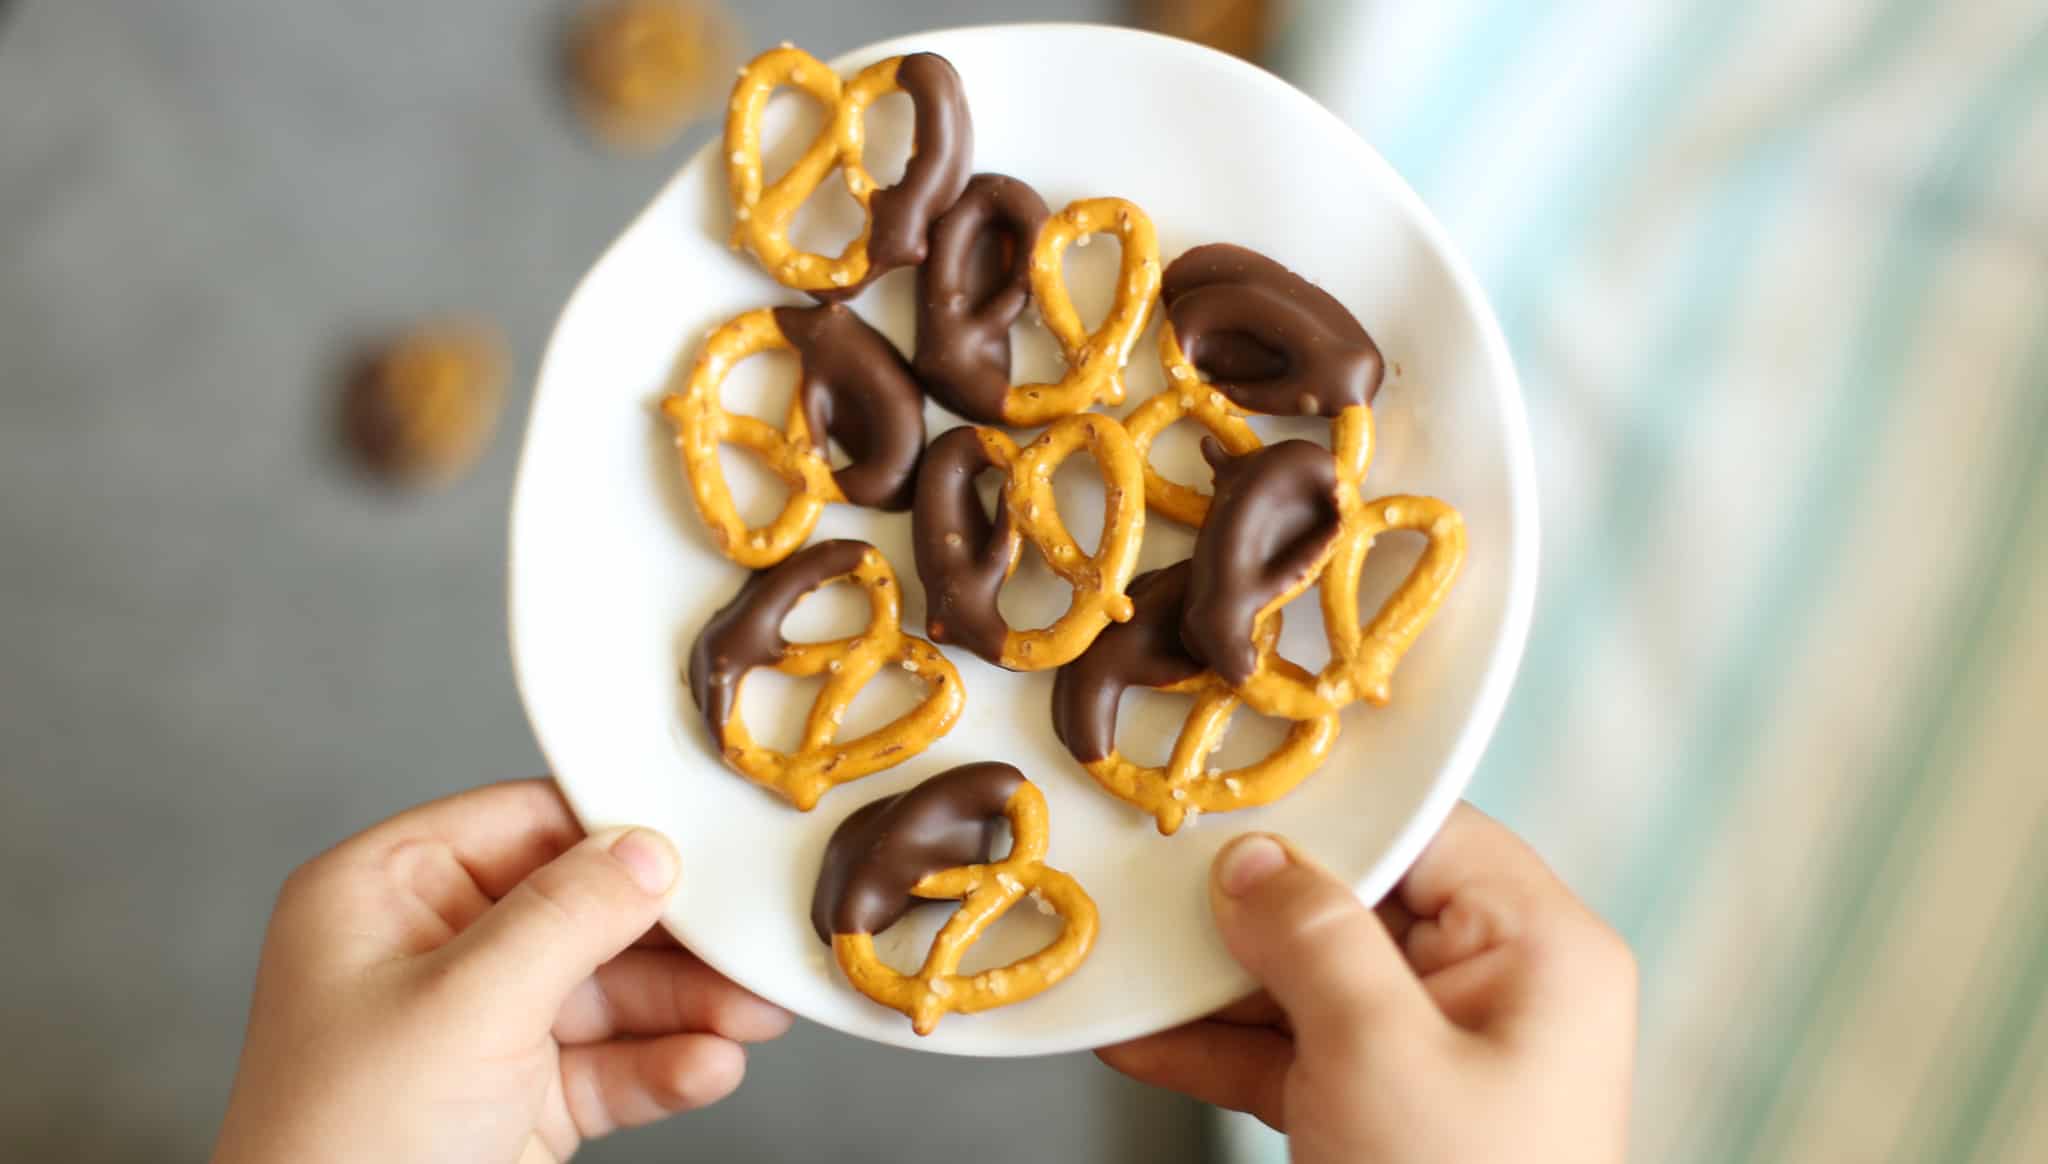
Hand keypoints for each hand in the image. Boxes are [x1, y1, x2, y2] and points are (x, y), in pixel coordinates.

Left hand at [212, 779, 791, 1163]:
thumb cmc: (343, 1143)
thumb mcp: (464, 1006)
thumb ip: (566, 917)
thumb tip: (648, 849)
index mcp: (383, 894)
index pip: (522, 823)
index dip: (614, 829)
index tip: (706, 834)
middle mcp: (431, 950)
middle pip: (582, 910)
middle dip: (673, 937)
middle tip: (751, 939)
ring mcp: (477, 1030)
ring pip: (608, 993)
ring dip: (688, 1005)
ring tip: (757, 1013)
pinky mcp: (517, 1101)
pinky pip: (608, 1066)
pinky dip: (664, 1066)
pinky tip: (713, 1066)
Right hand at [1097, 803, 1635, 1163]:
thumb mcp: (1380, 1054)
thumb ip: (1314, 937)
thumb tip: (1252, 860)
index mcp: (1540, 948)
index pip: (1427, 831)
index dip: (1327, 813)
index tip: (1229, 792)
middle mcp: (1498, 988)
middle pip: (1358, 902)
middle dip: (1248, 903)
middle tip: (1154, 877)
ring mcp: (1439, 1055)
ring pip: (1314, 980)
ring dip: (1216, 981)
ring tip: (1126, 955)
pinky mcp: (1388, 1111)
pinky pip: (1298, 1052)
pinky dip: (1222, 1049)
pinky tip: (1144, 1035)